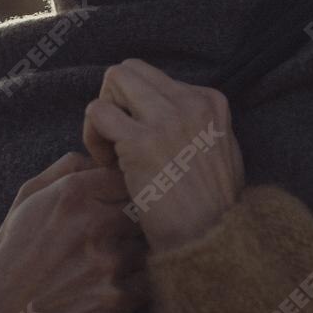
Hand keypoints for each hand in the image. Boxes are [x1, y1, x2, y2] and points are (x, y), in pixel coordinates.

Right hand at [0, 150, 149, 312]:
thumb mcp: (26, 199)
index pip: (125, 175)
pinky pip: (149, 279)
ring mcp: (108, 262)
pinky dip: (137, 282)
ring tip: (106, 263)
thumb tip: (100, 159)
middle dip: (133, 220)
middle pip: (144, 207)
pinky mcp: (117, 298)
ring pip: (148, 243)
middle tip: (116, 234)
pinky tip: (111, 285)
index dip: (121, 191)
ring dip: (135, 252)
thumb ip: (65, 169)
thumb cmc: (14, 253)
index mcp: (72, 193)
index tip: (112, 205)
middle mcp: (93, 223)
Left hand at [81, 58, 244, 253]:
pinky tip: (108, 166)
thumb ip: (195, 126)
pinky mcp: (142, 141)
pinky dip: (93, 136)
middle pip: (130, 71)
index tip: (140, 142)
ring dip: (102, 115)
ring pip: (113, 81)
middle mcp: (191, 102)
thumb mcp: (219, 153)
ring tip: (111, 153)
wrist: (211, 241)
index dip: (136, 108)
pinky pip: (97, 113)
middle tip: (115, 140)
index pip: (154, 78)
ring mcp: (167, 119)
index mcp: (210, 101)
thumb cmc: (211, 209)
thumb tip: (160, 113)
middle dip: (114, 101)